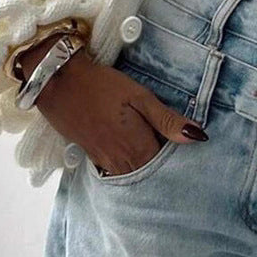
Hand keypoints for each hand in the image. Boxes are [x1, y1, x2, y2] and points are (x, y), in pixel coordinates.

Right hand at [33, 53, 207, 175]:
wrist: (59, 83)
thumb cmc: (102, 86)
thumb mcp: (140, 97)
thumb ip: (167, 120)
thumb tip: (198, 137)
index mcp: (138, 148)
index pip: (168, 164)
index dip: (179, 156)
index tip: (185, 144)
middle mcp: (123, 162)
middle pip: (152, 172)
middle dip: (163, 163)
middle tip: (169, 143)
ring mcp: (106, 162)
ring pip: (135, 172)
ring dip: (146, 162)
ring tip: (152, 142)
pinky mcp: (94, 157)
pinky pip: (119, 168)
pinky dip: (129, 161)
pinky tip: (132, 143)